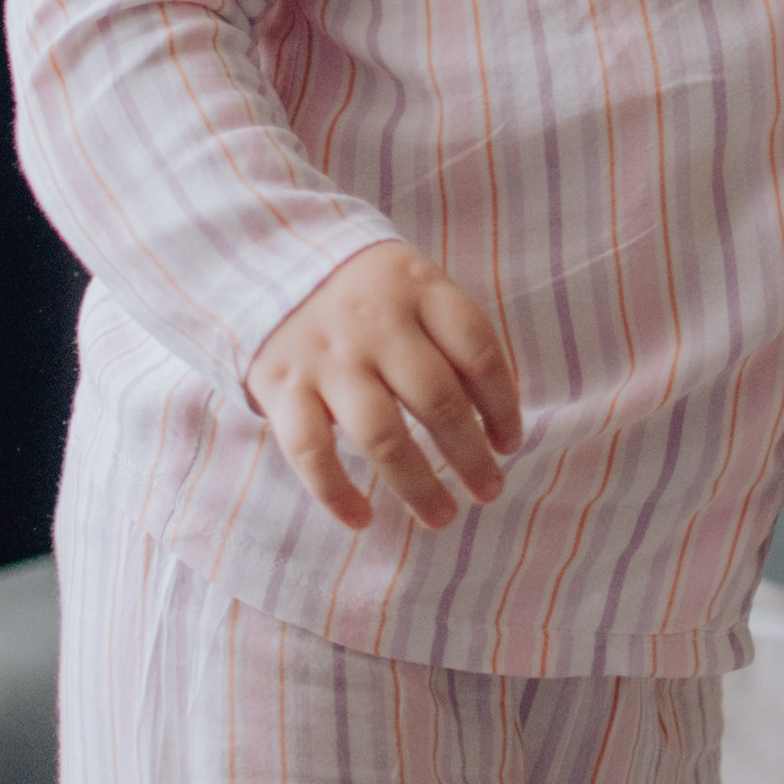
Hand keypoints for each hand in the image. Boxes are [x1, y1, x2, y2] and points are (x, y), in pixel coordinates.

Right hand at [245, 240, 521, 531]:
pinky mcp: (281, 386)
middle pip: (438, 399)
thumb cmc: (368, 292)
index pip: (478, 352)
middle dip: (470, 456)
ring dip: (418, 485)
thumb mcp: (416, 286)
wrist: (274, 263)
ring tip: (443, 516)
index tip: (509, 443)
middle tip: (489, 490)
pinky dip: (336, 494)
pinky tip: (362, 520)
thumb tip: (495, 422)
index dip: (503, 405)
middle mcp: (376, 322)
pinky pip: (311, 452)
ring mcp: (327, 357)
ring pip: (382, 435)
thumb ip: (452, 338)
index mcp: (419, 289)